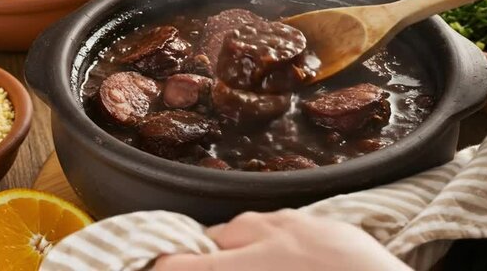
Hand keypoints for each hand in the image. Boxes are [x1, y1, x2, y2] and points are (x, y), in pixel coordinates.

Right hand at [152, 210, 411, 270]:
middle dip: (208, 257)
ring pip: (247, 224)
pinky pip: (283, 221)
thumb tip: (201, 262)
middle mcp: (265, 238)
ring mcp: (297, 224)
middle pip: (212, 236)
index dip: (163, 268)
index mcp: (246, 269)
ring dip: (242, 245)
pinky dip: (276, 237)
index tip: (165, 269)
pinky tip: (292, 258)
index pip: (177, 263)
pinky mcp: (323, 220)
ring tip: (257, 266)